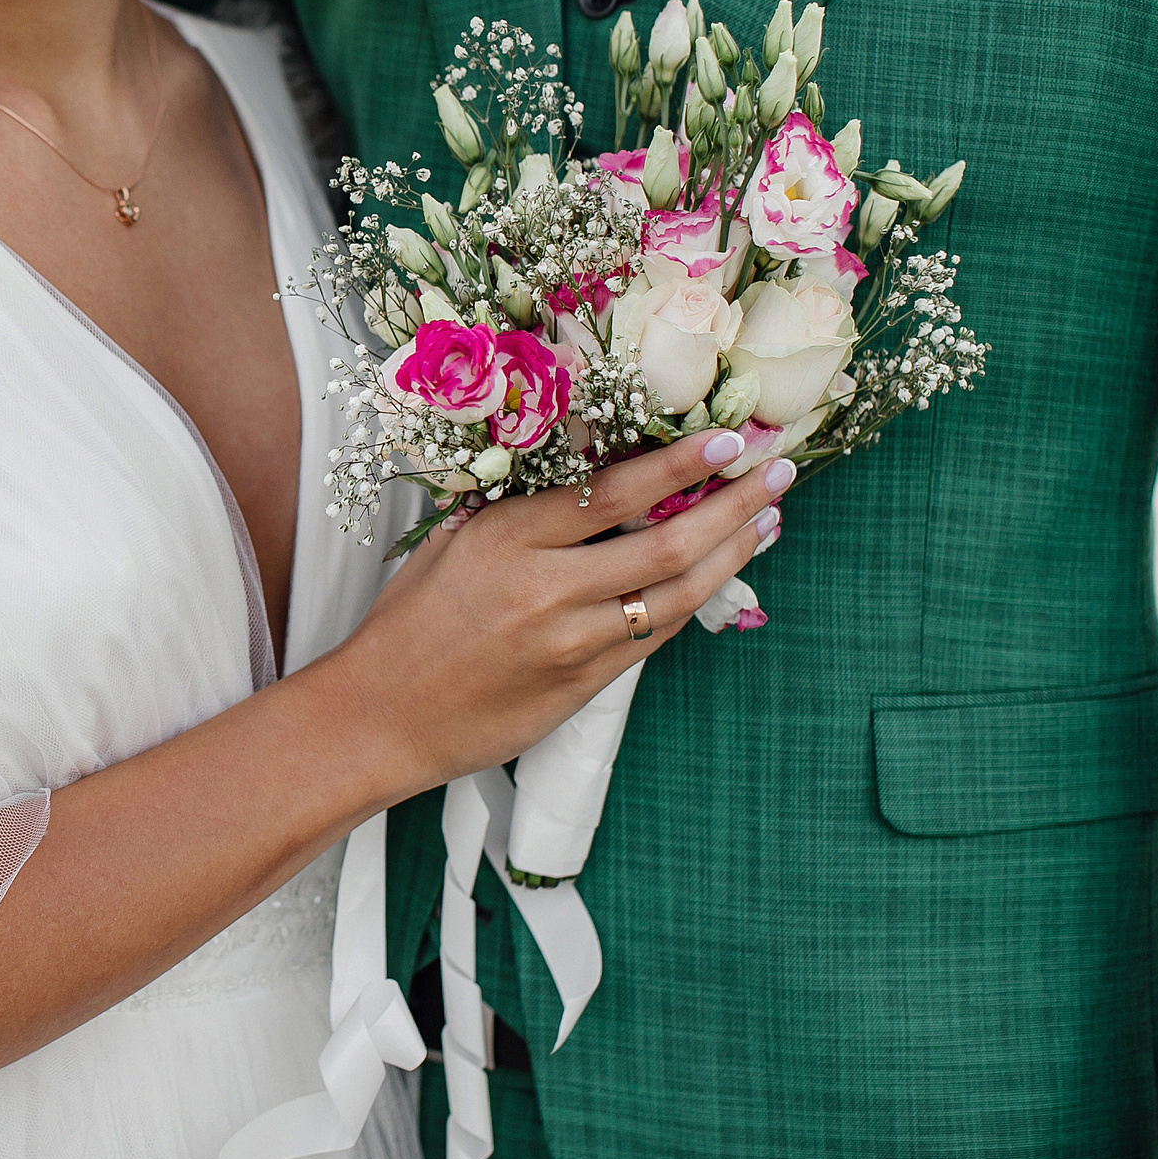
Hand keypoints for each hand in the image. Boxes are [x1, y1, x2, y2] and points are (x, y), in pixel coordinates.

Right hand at [320, 430, 792, 791]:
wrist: (381, 719)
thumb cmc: (407, 626)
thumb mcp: (448, 546)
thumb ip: (512, 509)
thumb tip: (576, 465)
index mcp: (508, 540)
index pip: (615, 492)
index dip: (680, 464)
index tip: (728, 439)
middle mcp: (547, 589)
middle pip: (667, 543)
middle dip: (733, 503)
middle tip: (776, 472)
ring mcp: (571, 643)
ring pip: (677, 594)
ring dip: (733, 554)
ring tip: (768, 521)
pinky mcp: (583, 686)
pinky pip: (653, 637)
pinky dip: (694, 601)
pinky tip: (721, 575)